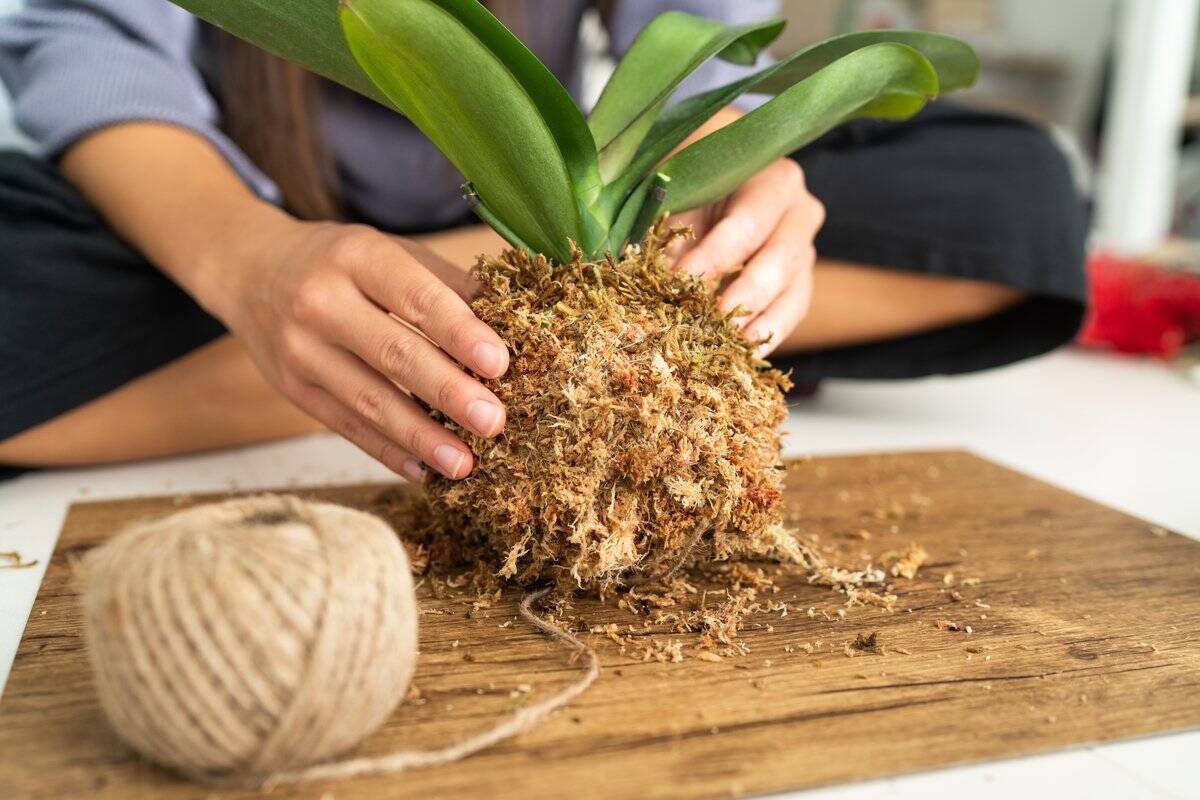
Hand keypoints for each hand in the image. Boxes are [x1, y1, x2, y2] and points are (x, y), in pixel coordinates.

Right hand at [212, 217, 509, 480]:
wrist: (248, 268)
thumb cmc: (341, 261)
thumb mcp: (387, 249)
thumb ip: (446, 283)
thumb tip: (514, 319)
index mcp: (356, 256)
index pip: (415, 297)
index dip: (459, 332)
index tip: (500, 363)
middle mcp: (321, 301)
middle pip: (393, 353)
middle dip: (448, 392)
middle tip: (494, 421)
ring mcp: (300, 349)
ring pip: (368, 400)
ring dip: (421, 436)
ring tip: (464, 463)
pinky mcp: (293, 388)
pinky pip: (346, 425)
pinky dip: (387, 451)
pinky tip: (422, 471)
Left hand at [670, 159, 824, 354]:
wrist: (712, 198)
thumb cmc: (693, 193)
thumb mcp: (681, 200)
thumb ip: (672, 231)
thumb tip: (658, 277)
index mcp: (772, 181)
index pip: (749, 222)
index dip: (716, 254)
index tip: (682, 279)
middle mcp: (799, 212)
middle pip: (780, 258)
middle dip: (745, 294)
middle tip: (714, 321)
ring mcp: (805, 250)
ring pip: (793, 290)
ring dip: (760, 322)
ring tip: (731, 345)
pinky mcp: (800, 283)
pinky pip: (792, 312)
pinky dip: (768, 335)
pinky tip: (744, 354)